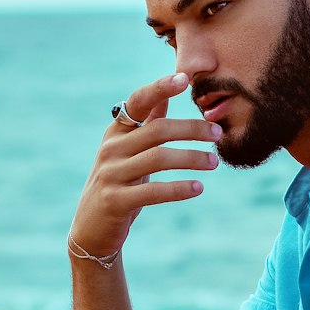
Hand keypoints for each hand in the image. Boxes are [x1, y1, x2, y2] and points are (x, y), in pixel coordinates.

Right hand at [70, 71, 222, 257]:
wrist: (91, 229)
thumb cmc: (118, 185)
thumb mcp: (128, 152)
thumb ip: (146, 124)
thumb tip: (166, 94)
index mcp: (116, 132)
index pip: (138, 101)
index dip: (160, 87)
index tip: (184, 79)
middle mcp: (111, 149)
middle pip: (157, 130)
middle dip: (192, 129)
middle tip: (217, 134)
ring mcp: (112, 175)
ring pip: (158, 158)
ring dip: (192, 158)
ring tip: (214, 162)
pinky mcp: (116, 201)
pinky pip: (154, 192)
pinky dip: (179, 188)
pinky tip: (198, 188)